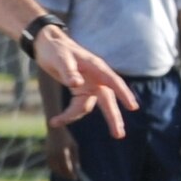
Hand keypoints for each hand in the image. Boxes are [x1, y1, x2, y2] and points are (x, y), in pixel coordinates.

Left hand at [35, 26, 138, 140]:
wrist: (47, 45)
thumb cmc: (56, 49)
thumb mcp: (60, 59)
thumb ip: (68, 71)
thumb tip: (76, 85)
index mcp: (96, 66)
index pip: (113, 81)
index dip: (123, 94)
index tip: (133, 107)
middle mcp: (96, 77)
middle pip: (107, 99)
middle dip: (113, 117)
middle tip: (119, 135)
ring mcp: (89, 85)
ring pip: (88, 106)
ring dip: (73, 116)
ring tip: (54, 122)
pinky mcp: (81, 92)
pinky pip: (77, 107)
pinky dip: (68, 114)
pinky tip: (55, 120)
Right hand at [45, 129, 79, 180]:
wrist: (54, 129)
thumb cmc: (66, 137)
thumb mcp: (74, 146)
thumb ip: (75, 157)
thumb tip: (77, 168)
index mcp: (62, 153)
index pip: (67, 168)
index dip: (71, 174)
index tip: (75, 178)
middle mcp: (55, 155)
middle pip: (60, 170)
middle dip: (66, 175)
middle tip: (72, 178)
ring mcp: (49, 155)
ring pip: (54, 168)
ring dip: (60, 173)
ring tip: (66, 175)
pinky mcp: (46, 154)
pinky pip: (50, 165)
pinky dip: (55, 169)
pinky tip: (60, 169)